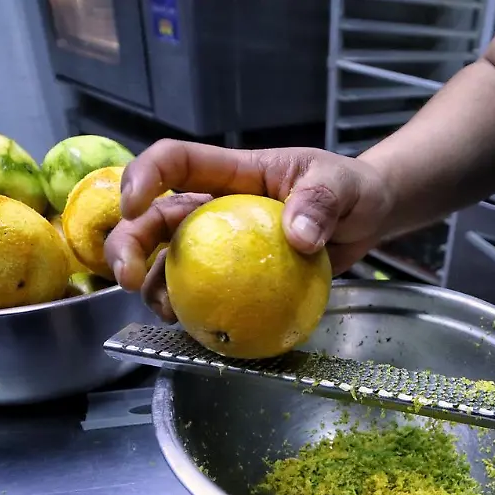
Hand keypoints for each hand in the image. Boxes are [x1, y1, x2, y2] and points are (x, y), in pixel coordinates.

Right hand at [104, 139, 393, 320]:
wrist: (367, 218)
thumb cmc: (349, 190)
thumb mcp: (341, 186)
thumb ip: (321, 202)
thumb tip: (299, 237)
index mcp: (232, 173)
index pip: (176, 162)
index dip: (144, 176)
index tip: (134, 205)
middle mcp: (216, 208)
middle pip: (154, 217)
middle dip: (127, 244)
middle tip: (128, 276)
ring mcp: (222, 245)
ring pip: (168, 261)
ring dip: (152, 286)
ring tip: (163, 311)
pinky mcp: (236, 278)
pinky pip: (205, 296)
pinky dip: (193, 314)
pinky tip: (196, 331)